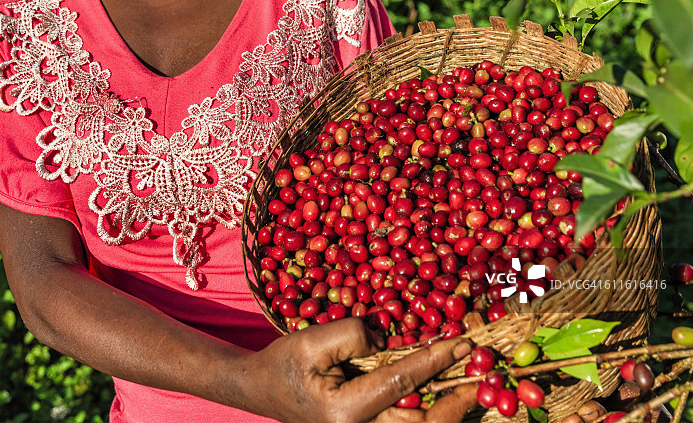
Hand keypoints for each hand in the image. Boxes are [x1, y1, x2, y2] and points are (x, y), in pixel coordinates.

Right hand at [244, 319, 477, 422]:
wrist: (263, 389)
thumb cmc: (285, 364)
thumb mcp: (313, 340)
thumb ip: (352, 334)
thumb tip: (389, 338)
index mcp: (346, 413)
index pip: (402, 382)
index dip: (434, 360)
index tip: (461, 342)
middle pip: (421, 422)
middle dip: (457, 402)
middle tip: (485, 378)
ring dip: (449, 410)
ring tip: (476, 386)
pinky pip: (406, 422)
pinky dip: (431, 410)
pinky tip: (449, 393)